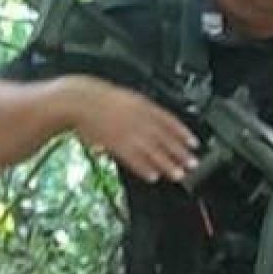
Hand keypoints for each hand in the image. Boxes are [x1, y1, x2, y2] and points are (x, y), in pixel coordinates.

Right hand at [67, 76, 196, 182]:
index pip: (170, 121)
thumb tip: (157, 120)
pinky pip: (133, 159)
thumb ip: (143, 109)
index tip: (195, 143)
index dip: (184, 134)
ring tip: (178, 175)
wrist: (78, 100)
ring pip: (153, 152)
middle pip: (165, 139)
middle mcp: (140, 120)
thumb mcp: (127, 97)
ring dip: (167, 165)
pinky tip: (153, 176)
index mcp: (144, 106)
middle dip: (181, 153)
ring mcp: (128, 133)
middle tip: (193, 164)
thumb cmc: (100, 99)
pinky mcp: (116, 144)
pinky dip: (144, 168)